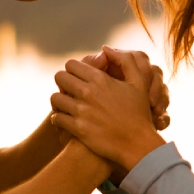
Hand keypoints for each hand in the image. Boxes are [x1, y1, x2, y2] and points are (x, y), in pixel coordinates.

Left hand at [50, 46, 166, 170]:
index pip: (71, 64)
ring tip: (66, 105)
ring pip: (55, 98)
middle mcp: (88, 92)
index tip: (77, 77)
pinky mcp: (77, 128)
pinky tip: (65, 120)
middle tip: (70, 90)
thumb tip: (105, 49)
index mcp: (100, 79)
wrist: (137, 144)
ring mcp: (81, 111)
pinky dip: (58, 118)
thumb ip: (125, 61)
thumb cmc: (138, 112)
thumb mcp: (138, 83)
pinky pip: (56, 118)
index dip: (73, 70)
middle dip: (63, 82)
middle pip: (60, 77)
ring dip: (59, 101)